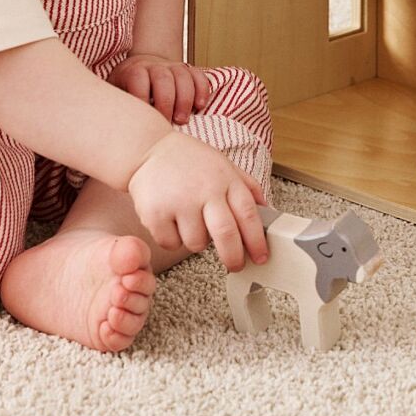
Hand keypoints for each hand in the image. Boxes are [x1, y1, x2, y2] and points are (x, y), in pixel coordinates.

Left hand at [107, 53, 210, 124]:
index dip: (142, 98)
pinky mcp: (187, 70)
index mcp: (132, 70)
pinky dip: (202, 90)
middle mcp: (153, 66)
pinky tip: (200, 106)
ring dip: (185, 99)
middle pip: (163, 78)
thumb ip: (113, 105)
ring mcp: (172, 66)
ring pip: (183, 75)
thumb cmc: (126, 88)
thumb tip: (105, 125)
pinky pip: (198, 76)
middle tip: (168, 123)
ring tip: (182, 119)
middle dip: (167, 102)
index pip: (138, 79)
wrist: (142, 66)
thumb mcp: (114, 92)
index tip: (145, 120)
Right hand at [128, 130, 268, 271]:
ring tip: (189, 220)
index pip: (249, 215)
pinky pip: (171, 244)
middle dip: (234, 257)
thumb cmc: (189, 161)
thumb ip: (247, 186)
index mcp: (225, 179)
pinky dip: (172, 238)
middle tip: (235, 265)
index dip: (257, 241)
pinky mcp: (155, 213)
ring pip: (197, 244)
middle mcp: (204, 190)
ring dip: (196, 241)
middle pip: (226, 235)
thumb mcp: (223, 164)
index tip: (261, 256)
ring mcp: (179, 202)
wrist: (147, 150)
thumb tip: (268, 211)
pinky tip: (170, 218)